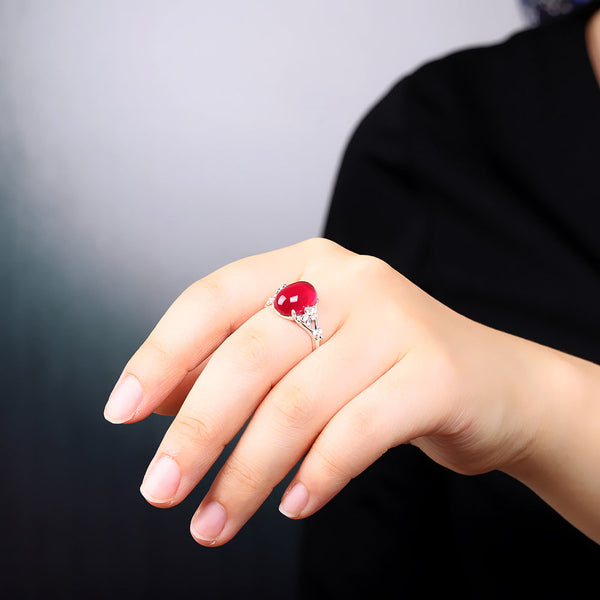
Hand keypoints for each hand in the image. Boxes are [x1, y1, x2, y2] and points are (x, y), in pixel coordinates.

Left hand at [103, 237, 557, 545]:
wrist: (493, 382)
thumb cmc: (380, 370)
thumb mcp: (306, 354)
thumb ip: (235, 365)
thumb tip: (158, 401)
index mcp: (306, 265)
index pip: (214, 298)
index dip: (161, 355)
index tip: (120, 413)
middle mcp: (350, 280)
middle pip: (249, 356)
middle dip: (195, 430)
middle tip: (160, 491)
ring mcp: (396, 320)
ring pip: (297, 403)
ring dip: (246, 473)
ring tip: (213, 522)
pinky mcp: (435, 371)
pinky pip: (357, 431)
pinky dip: (316, 475)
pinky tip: (292, 505)